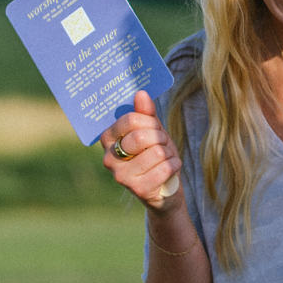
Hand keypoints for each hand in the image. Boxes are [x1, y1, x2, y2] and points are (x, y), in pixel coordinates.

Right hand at [101, 91, 181, 209]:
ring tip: (165, 160)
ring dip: (169, 153)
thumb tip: (141, 94)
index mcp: (108, 139)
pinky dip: (174, 165)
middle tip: (162, 144)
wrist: (164, 189)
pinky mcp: (137, 189)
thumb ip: (146, 113)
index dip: (150, 122)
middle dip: (161, 138)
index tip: (155, 128)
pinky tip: (170, 171)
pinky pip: (165, 167)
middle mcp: (109, 158)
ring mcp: (121, 176)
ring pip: (157, 152)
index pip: (130, 119)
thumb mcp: (152, 131)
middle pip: (142, 136)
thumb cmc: (156, 156)